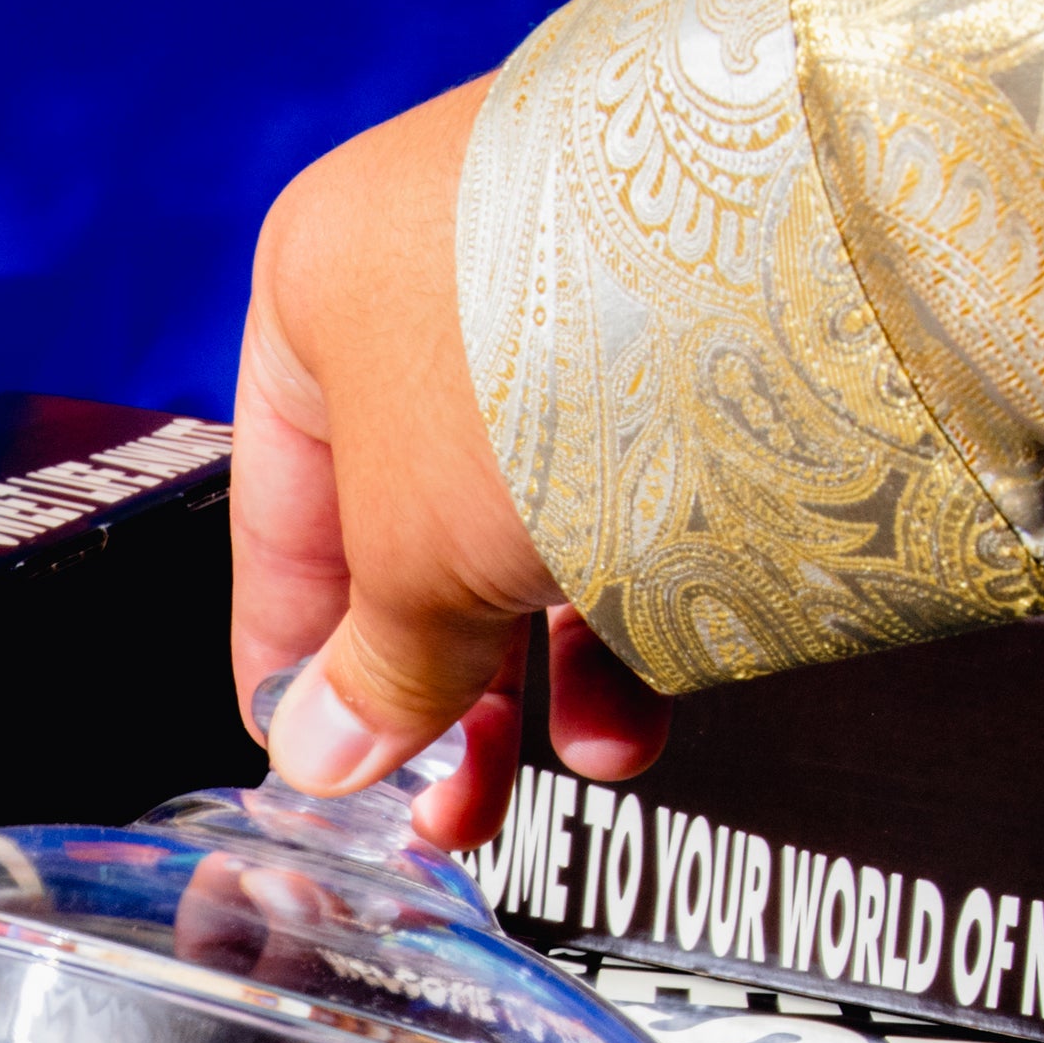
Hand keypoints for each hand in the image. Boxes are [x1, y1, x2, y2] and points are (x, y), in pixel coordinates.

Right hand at [232, 78, 669, 850]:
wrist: (764, 240)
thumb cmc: (532, 359)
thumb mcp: (414, 558)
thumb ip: (372, 674)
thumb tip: (320, 757)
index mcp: (319, 287)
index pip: (279, 516)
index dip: (294, 663)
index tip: (316, 763)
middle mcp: (437, 276)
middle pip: (412, 537)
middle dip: (442, 694)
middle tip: (453, 802)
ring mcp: (568, 294)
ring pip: (530, 527)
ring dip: (552, 676)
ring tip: (595, 760)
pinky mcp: (688, 330)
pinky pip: (633, 496)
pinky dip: (633, 605)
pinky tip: (646, 692)